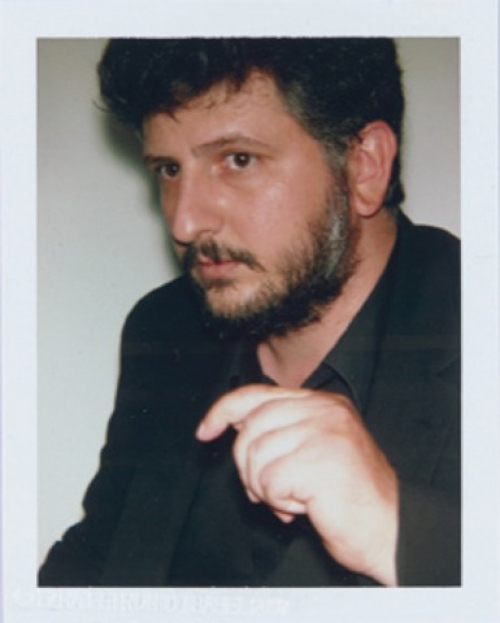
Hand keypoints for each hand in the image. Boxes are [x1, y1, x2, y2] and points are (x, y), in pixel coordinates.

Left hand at [196, 384, 397, 584]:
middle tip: (268, 491)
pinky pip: (269, 480)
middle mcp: (323, 409)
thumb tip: (235, 427)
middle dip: (247, 466)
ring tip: (293, 499)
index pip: (258, 394)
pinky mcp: (319, 458)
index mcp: (321, 403)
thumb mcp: (314, 450)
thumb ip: (282, 434)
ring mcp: (323, 431)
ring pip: (256, 454)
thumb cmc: (349, 497)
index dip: (224, 410)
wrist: (390, 529)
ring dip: (265, 487)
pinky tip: (304, 506)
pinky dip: (278, 501)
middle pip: (251, 427)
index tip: (205, 430)